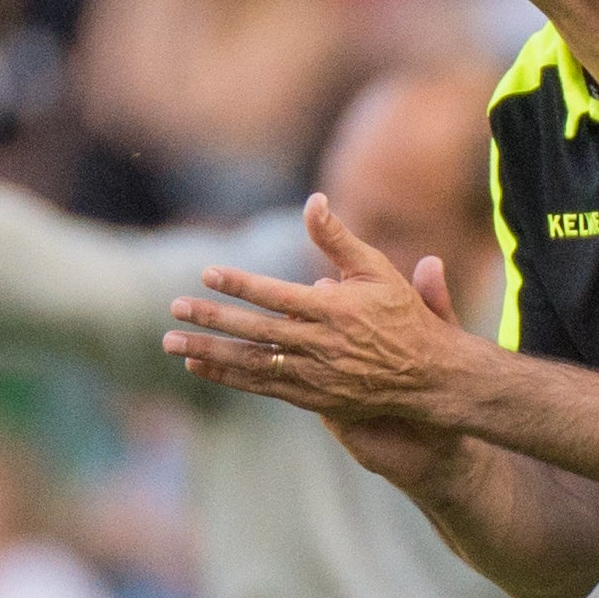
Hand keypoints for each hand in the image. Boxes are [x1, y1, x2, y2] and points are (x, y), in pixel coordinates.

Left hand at [163, 192, 479, 422]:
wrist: (427, 376)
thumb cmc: (401, 315)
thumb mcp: (376, 269)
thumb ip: (337, 238)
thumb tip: (313, 200)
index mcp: (334, 309)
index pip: (276, 295)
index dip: (240, 284)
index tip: (206, 274)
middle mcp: (320, 344)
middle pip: (255, 331)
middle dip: (212, 319)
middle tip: (174, 308)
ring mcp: (314, 375)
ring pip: (251, 363)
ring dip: (209, 352)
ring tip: (170, 342)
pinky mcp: (311, 398)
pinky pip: (261, 386)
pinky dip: (227, 376)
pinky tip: (198, 365)